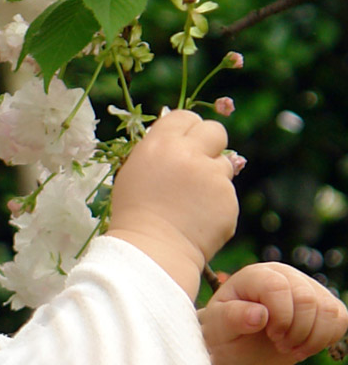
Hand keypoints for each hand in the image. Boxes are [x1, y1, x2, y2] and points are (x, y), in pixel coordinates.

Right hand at [107, 110, 237, 298]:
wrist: (151, 249)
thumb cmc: (134, 211)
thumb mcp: (136, 170)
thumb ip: (159, 150)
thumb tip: (180, 139)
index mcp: (160, 143)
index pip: (185, 116)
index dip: (187, 129)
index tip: (184, 143)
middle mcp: (189, 153)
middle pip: (215, 130)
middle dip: (210, 144)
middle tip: (198, 163)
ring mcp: (212, 176)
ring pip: (225, 163)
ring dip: (214, 175)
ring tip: (192, 199)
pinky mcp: (229, 199)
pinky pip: (227, 193)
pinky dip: (217, 203)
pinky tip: (199, 217)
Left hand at [200, 263, 347, 364]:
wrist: (238, 347)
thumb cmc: (225, 333)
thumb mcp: (219, 327)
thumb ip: (233, 317)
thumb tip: (260, 314)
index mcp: (256, 275)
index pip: (279, 288)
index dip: (280, 317)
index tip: (271, 335)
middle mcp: (284, 275)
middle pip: (307, 299)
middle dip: (297, 331)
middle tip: (280, 344)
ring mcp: (306, 288)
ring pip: (329, 310)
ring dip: (313, 338)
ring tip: (291, 347)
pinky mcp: (323, 304)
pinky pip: (341, 318)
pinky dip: (327, 338)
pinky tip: (306, 346)